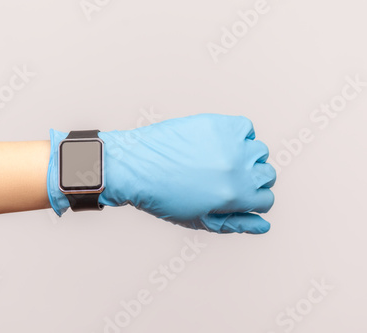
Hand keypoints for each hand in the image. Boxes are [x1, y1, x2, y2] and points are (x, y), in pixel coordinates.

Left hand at [47, 114, 275, 233]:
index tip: (236, 196)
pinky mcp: (217, 123)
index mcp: (235, 196)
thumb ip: (236, 223)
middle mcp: (237, 168)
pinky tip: (219, 144)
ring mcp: (229, 143)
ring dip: (247, 157)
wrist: (133, 166)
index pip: (266, 199)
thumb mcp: (200, 219)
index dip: (252, 201)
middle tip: (226, 180)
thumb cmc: (163, 197)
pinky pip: (245, 127)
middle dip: (252, 180)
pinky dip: (239, 135)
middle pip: (267, 174)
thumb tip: (264, 226)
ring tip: (220, 161)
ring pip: (259, 150)